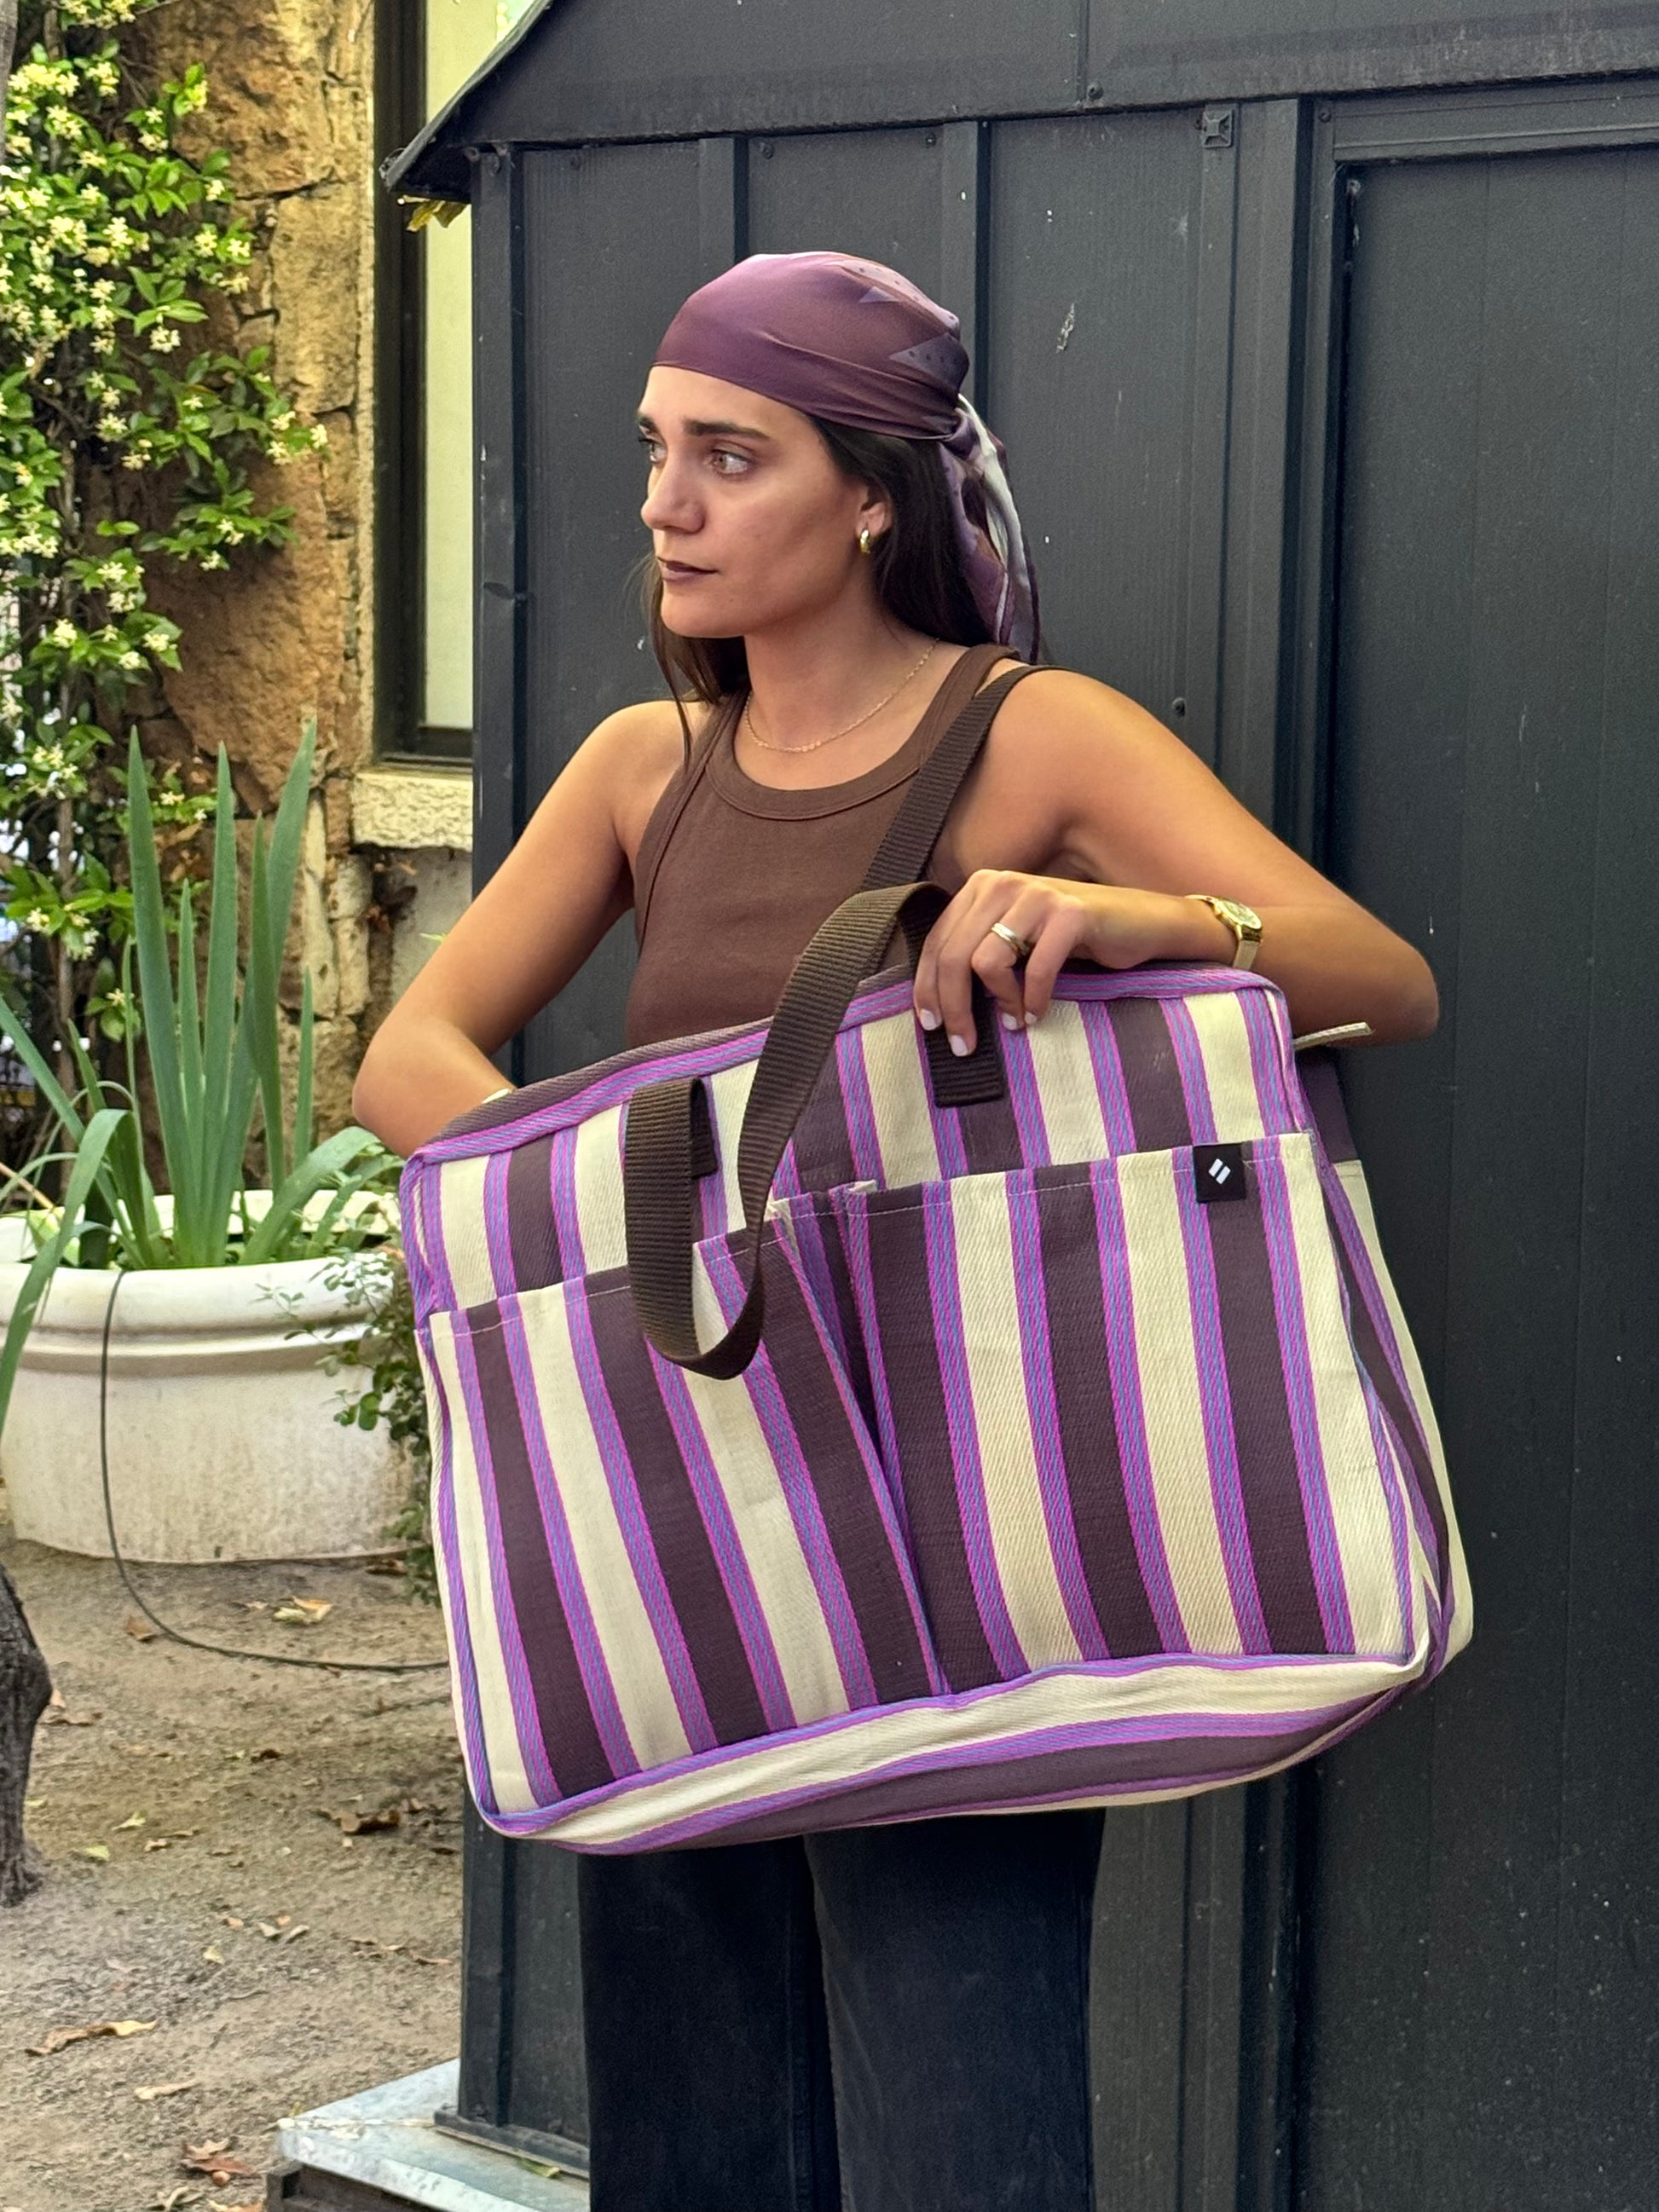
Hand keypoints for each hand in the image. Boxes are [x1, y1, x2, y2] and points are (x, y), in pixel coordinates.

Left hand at [912, 871, 1225, 1054]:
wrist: (1141, 922)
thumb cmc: (1073, 938)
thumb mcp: (1017, 938)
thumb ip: (980, 950)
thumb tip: (939, 1001)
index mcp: (983, 887)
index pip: (937, 942)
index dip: (926, 988)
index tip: (930, 1026)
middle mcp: (1003, 883)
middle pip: (953, 955)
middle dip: (954, 1007)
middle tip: (963, 1044)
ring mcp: (1037, 895)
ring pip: (984, 961)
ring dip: (997, 1003)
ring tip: (1012, 1022)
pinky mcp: (1070, 913)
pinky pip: (1035, 968)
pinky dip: (1032, 1000)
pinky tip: (1035, 1016)